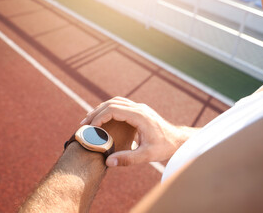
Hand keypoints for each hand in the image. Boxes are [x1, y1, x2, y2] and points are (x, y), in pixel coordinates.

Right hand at [80, 97, 194, 166]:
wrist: (178, 140)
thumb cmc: (164, 147)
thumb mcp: (147, 155)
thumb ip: (128, 159)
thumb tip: (108, 161)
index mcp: (140, 116)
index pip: (114, 109)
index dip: (99, 117)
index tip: (91, 128)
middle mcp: (140, 108)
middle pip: (113, 103)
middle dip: (96, 112)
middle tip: (84, 124)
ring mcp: (140, 108)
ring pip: (116, 101)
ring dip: (102, 109)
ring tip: (90, 121)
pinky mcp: (140, 111)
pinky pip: (122, 105)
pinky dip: (110, 110)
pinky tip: (104, 120)